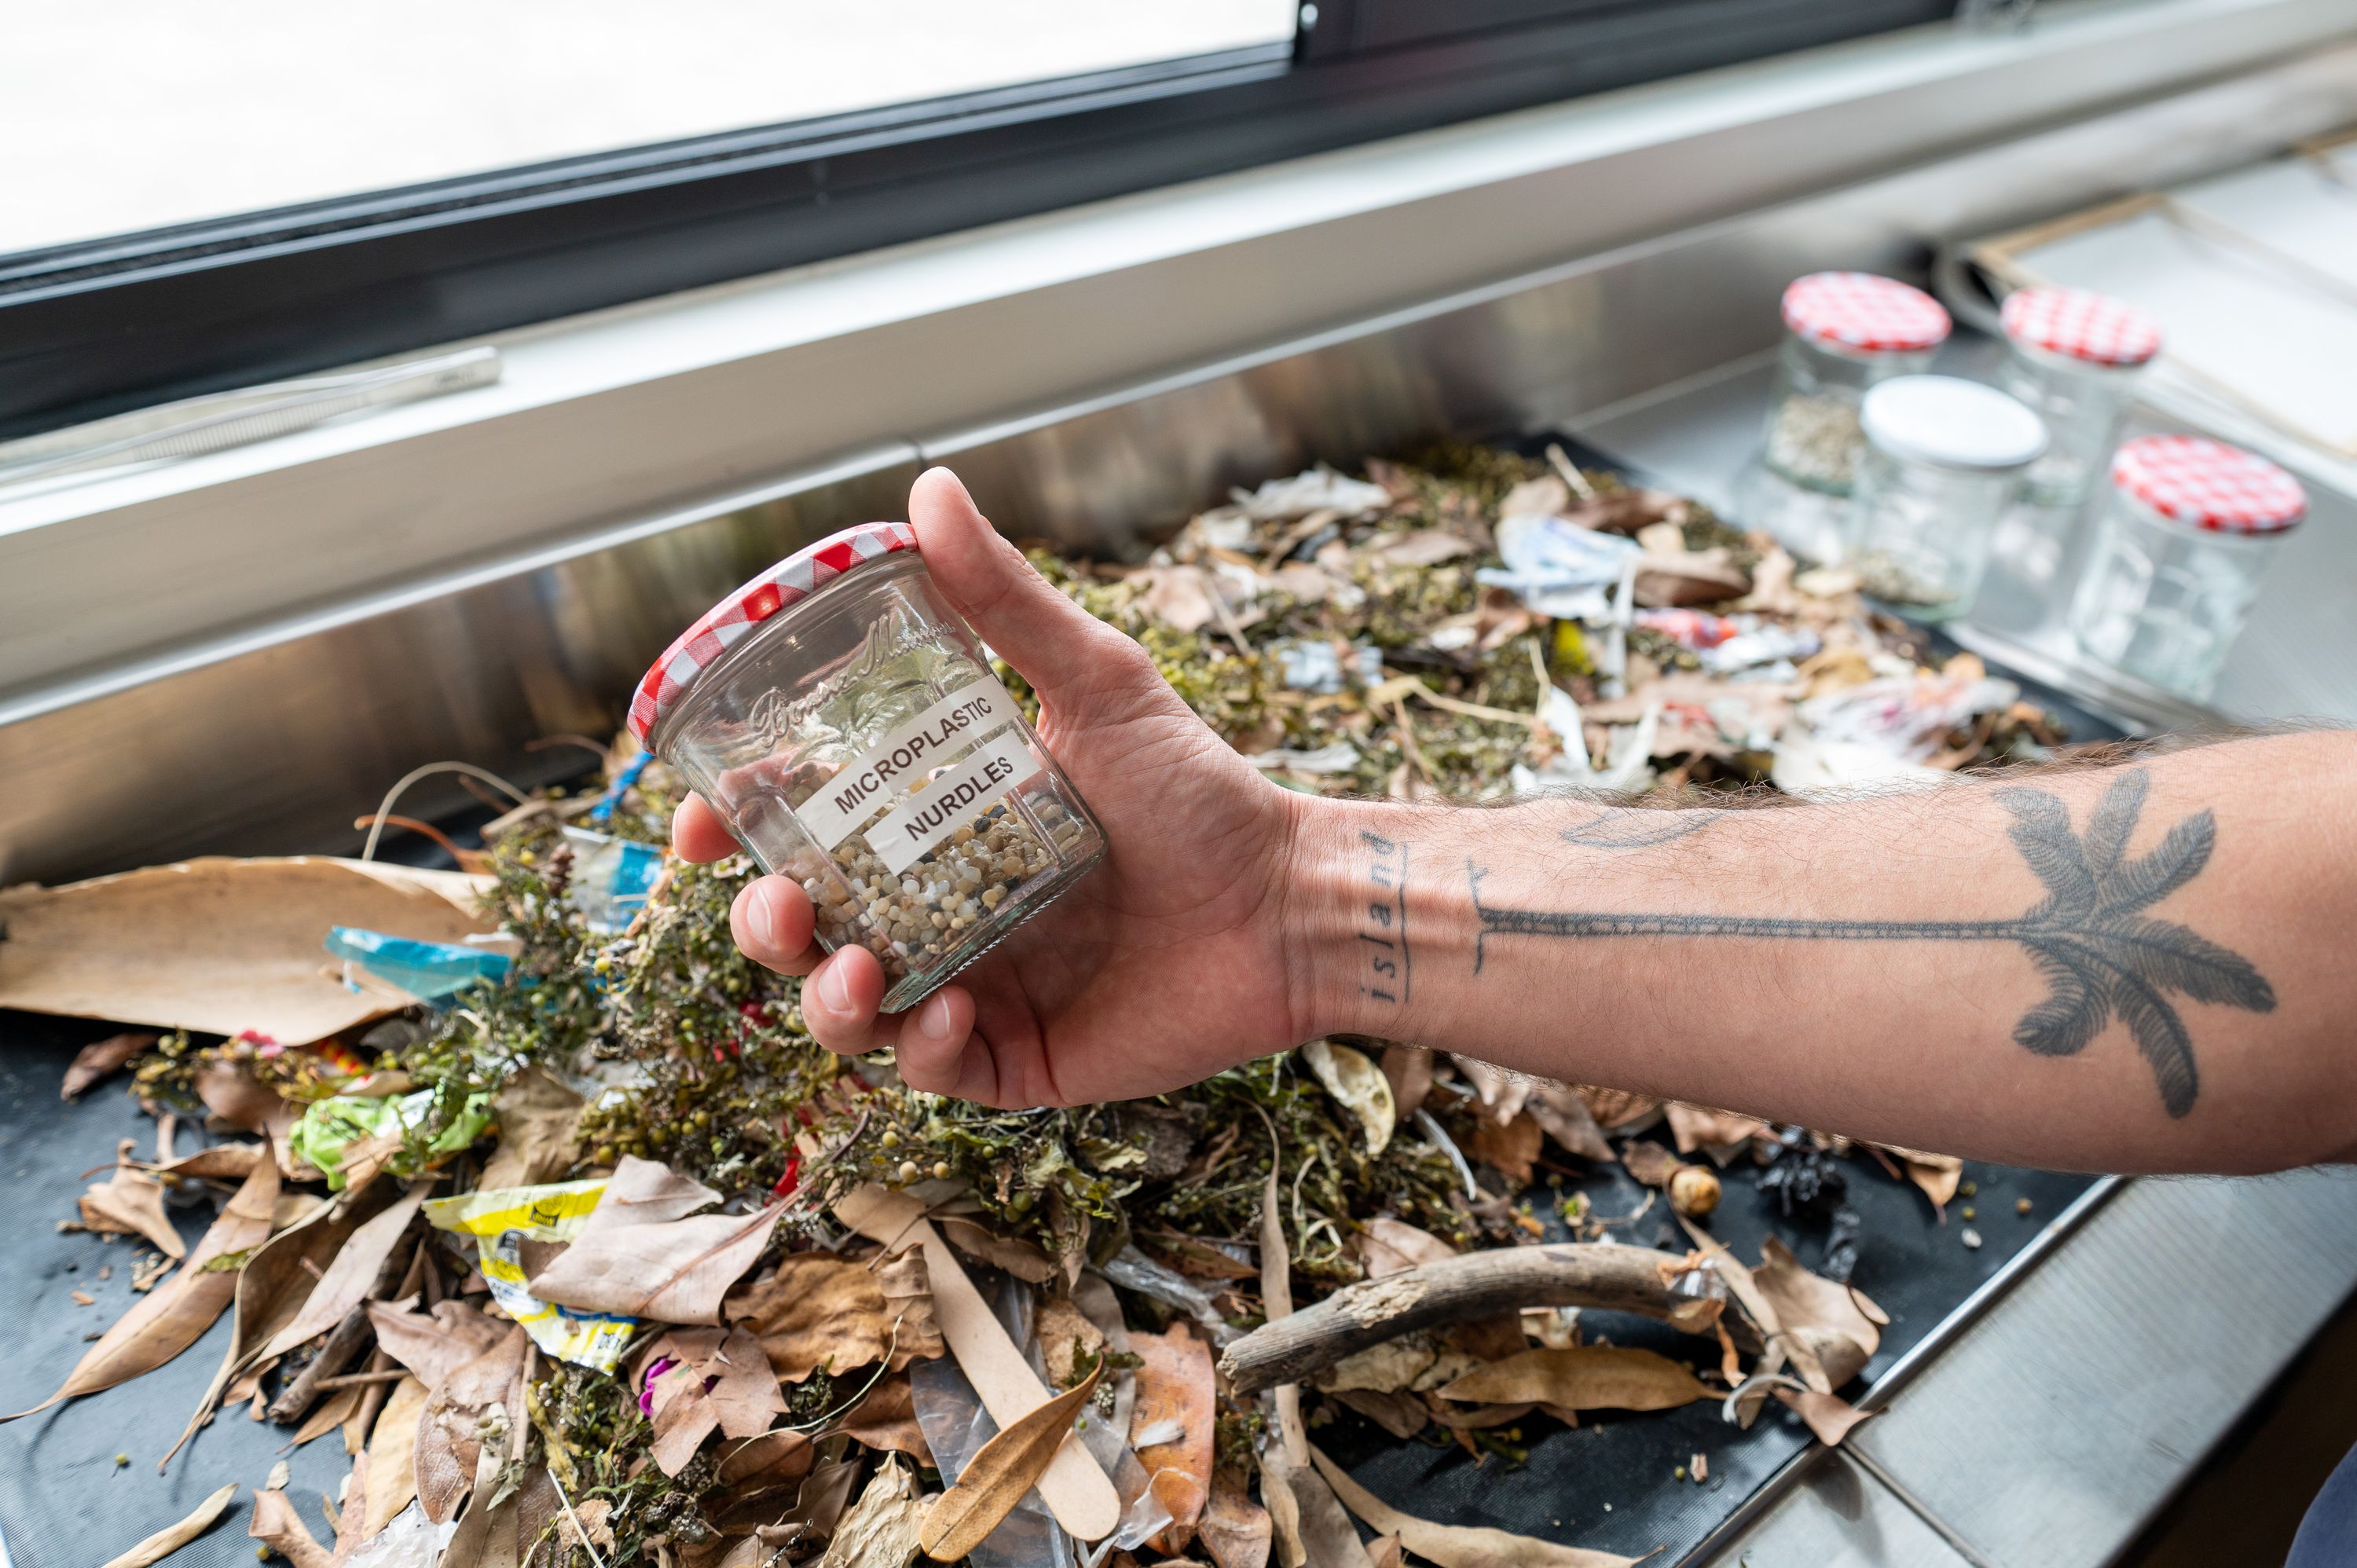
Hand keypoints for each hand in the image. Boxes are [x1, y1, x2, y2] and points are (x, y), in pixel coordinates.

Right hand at [673, 467, 1310, 1105]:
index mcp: (934, 827)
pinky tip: (950, 1012)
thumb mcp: (1095, 683)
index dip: (734, 834)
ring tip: (855, 967)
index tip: (700, 825)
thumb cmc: (1201, 791)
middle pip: (803, 931)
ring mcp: (974, 987)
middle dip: (762, 927)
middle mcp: (940, 909)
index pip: (803, 833)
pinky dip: (923, 1048)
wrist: (1289, 901)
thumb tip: (929, 490)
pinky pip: (933, 1071)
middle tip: (777, 904)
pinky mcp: (1018, 1060)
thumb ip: (1006, 601)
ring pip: (848, 1012)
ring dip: (826, 998)